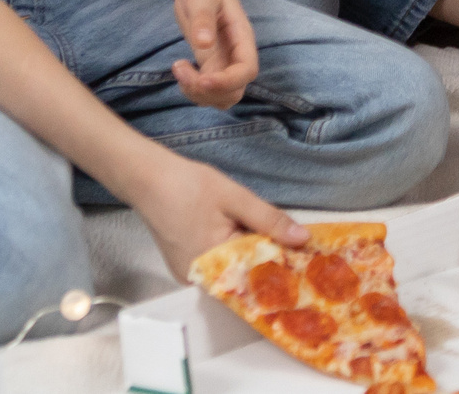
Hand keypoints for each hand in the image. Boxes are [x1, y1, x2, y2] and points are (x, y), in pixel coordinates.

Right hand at [128, 151, 305, 281]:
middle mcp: (199, 280)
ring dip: (253, 256)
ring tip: (279, 239)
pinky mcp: (186, 266)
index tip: (309, 257)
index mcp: (212, 267)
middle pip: (245, 276)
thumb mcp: (237, 198)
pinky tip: (250, 237)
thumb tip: (303, 239)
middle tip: (300, 246)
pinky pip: (219, 265)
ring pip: (233, 270)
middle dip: (270, 261)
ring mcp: (191, 275)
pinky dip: (235, 252)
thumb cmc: (189, 186)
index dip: (284, 265)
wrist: (149, 179)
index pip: (258, 275)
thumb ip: (270, 221)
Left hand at [170, 0, 258, 109]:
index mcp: (242, 37)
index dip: (228, 82)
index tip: (202, 79)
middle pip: (235, 90)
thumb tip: (204, 43)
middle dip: (209, 92)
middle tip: (182, 71)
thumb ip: (203, 18)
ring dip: (199, 95)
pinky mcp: (210, 66)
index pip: (247, 70)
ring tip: (179, 69)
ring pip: (222, 97)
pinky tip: (180, 69)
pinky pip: (207, 91)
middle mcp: (237, 54)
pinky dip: (192, 90)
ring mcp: (224, 62)